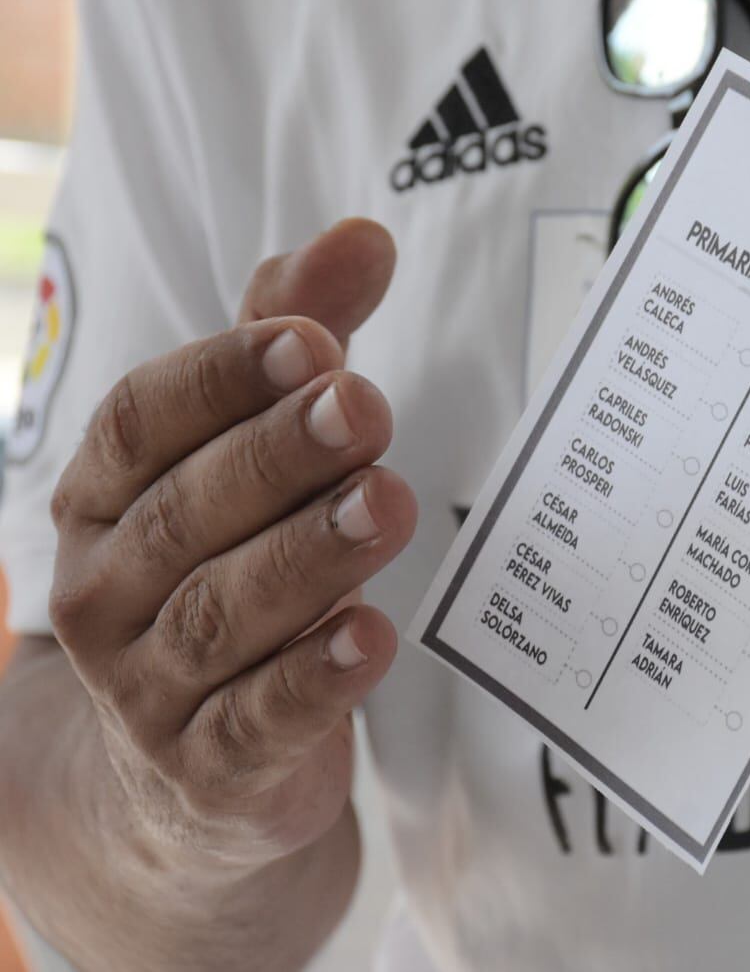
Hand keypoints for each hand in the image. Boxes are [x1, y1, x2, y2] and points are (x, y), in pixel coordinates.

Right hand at [46, 218, 415, 871]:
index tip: (311, 340)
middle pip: (189, 511)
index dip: (221, 376)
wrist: (181, 769)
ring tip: (387, 504)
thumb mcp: (248, 452)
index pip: (141, 421)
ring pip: (224, 614)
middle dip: (279, 455)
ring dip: (309, 555)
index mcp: (106, 496)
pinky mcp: (208, 770)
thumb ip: (299, 343)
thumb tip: (363, 236)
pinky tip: (371, 638)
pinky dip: (312, 682)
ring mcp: (148, 687)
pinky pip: (256, 723)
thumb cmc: (227, 567)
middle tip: (365, 407)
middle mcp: (107, 588)